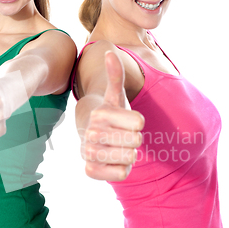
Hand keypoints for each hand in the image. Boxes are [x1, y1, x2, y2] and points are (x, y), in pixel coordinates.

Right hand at [82, 51, 144, 180]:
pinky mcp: (90, 170)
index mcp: (100, 113)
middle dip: (134, 139)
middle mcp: (91, 133)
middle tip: (123, 135)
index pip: (140, 122)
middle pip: (136, 141)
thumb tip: (110, 53)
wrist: (89, 134)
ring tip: (119, 147)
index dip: (138, 123)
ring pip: (129, 158)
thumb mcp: (114, 94)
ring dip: (129, 154)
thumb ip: (115, 75)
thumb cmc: (109, 114)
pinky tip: (114, 161)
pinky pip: (121, 174)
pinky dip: (123, 169)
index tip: (127, 121)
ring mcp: (89, 153)